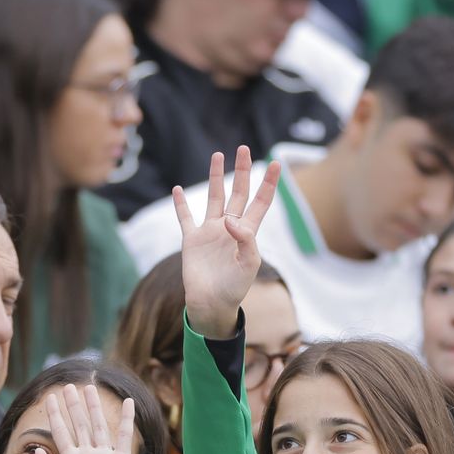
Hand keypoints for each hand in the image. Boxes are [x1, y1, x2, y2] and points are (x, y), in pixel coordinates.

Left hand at [33, 384, 136, 453]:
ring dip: (94, 406)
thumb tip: (37, 450)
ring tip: (89, 387)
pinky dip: (127, 419)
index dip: (55, 415)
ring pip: (98, 425)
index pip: (60, 432)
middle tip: (69, 386)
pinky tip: (127, 402)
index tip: (49, 398)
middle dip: (73, 405)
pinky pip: (124, 436)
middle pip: (79, 424)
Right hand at [175, 145, 281, 338]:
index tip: (277, 163)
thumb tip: (230, 220)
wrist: (212, 304)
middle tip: (244, 149)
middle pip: (238, 192)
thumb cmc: (235, 288)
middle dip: (242, 171)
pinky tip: (176, 190)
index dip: (269, 183)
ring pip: (214, 197)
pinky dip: (180, 204)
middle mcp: (229, 227)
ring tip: (217, 155)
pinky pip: (185, 218)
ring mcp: (210, 232)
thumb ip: (245, 240)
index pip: (261, 202)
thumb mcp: (249, 265)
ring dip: (215, 177)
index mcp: (247, 233)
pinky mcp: (192, 240)